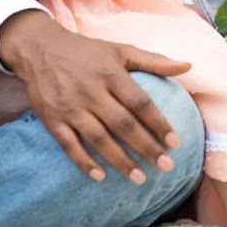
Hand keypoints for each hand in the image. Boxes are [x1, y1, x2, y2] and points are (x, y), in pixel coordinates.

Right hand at [0, 9, 192, 182]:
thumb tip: (188, 65)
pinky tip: (100, 176)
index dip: (159, 123)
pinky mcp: (52, 119)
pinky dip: (83, 162)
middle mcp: (91, 92)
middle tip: (165, 166)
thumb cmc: (86, 51)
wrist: (39, 48)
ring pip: (98, 139)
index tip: (175, 142)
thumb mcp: (120, 50)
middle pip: (123, 124)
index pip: (140, 103)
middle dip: (146, 147)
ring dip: (119, 160)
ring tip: (139, 178)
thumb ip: (154, 61)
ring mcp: (70, 107)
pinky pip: (69, 145)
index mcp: (111, 74)